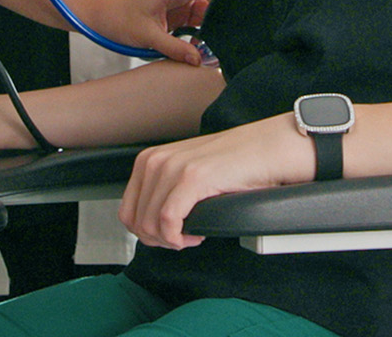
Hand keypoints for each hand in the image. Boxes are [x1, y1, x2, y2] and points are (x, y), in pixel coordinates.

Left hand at [82, 0, 217, 65]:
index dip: (221, 0)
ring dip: (213, 25)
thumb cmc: (119, 20)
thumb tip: (198, 60)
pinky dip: (204, 31)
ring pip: (208, 9)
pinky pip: (198, 20)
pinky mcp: (178, 14)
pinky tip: (202, 46)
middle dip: (223, 12)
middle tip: (227, 32)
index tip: (224, 22)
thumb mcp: (147, 37)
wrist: (103, 18)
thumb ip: (174, 48)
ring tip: (214, 44)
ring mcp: (180, 3)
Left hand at [119, 115, 312, 248]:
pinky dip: (179, 238)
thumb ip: (163, 192)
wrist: (264, 149)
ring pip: (150, 226)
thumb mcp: (184, 174)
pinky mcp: (192, 178)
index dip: (147, 233)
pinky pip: (168, 222)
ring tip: (193, 235)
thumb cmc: (231, 165)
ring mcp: (172, 168)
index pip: (127, 212)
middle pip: (137, 223)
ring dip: (172, 241)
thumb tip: (149, 226)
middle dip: (159, 241)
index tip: (169, 236)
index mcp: (148, 160)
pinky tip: (197, 235)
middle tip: (183, 239)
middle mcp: (155, 161)